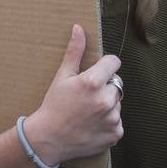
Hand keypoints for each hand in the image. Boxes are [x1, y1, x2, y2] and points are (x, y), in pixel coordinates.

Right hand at [23, 24, 122, 167]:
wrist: (49, 139)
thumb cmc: (53, 105)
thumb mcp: (62, 76)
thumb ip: (74, 51)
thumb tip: (79, 28)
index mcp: (93, 82)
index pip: (113, 62)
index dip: (104, 66)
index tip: (95, 73)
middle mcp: (106, 100)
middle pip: (116, 83)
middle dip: (104, 87)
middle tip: (86, 97)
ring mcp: (112, 118)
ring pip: (117, 103)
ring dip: (107, 105)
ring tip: (87, 112)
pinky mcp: (115, 133)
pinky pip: (117, 122)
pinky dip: (108, 123)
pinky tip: (92, 124)